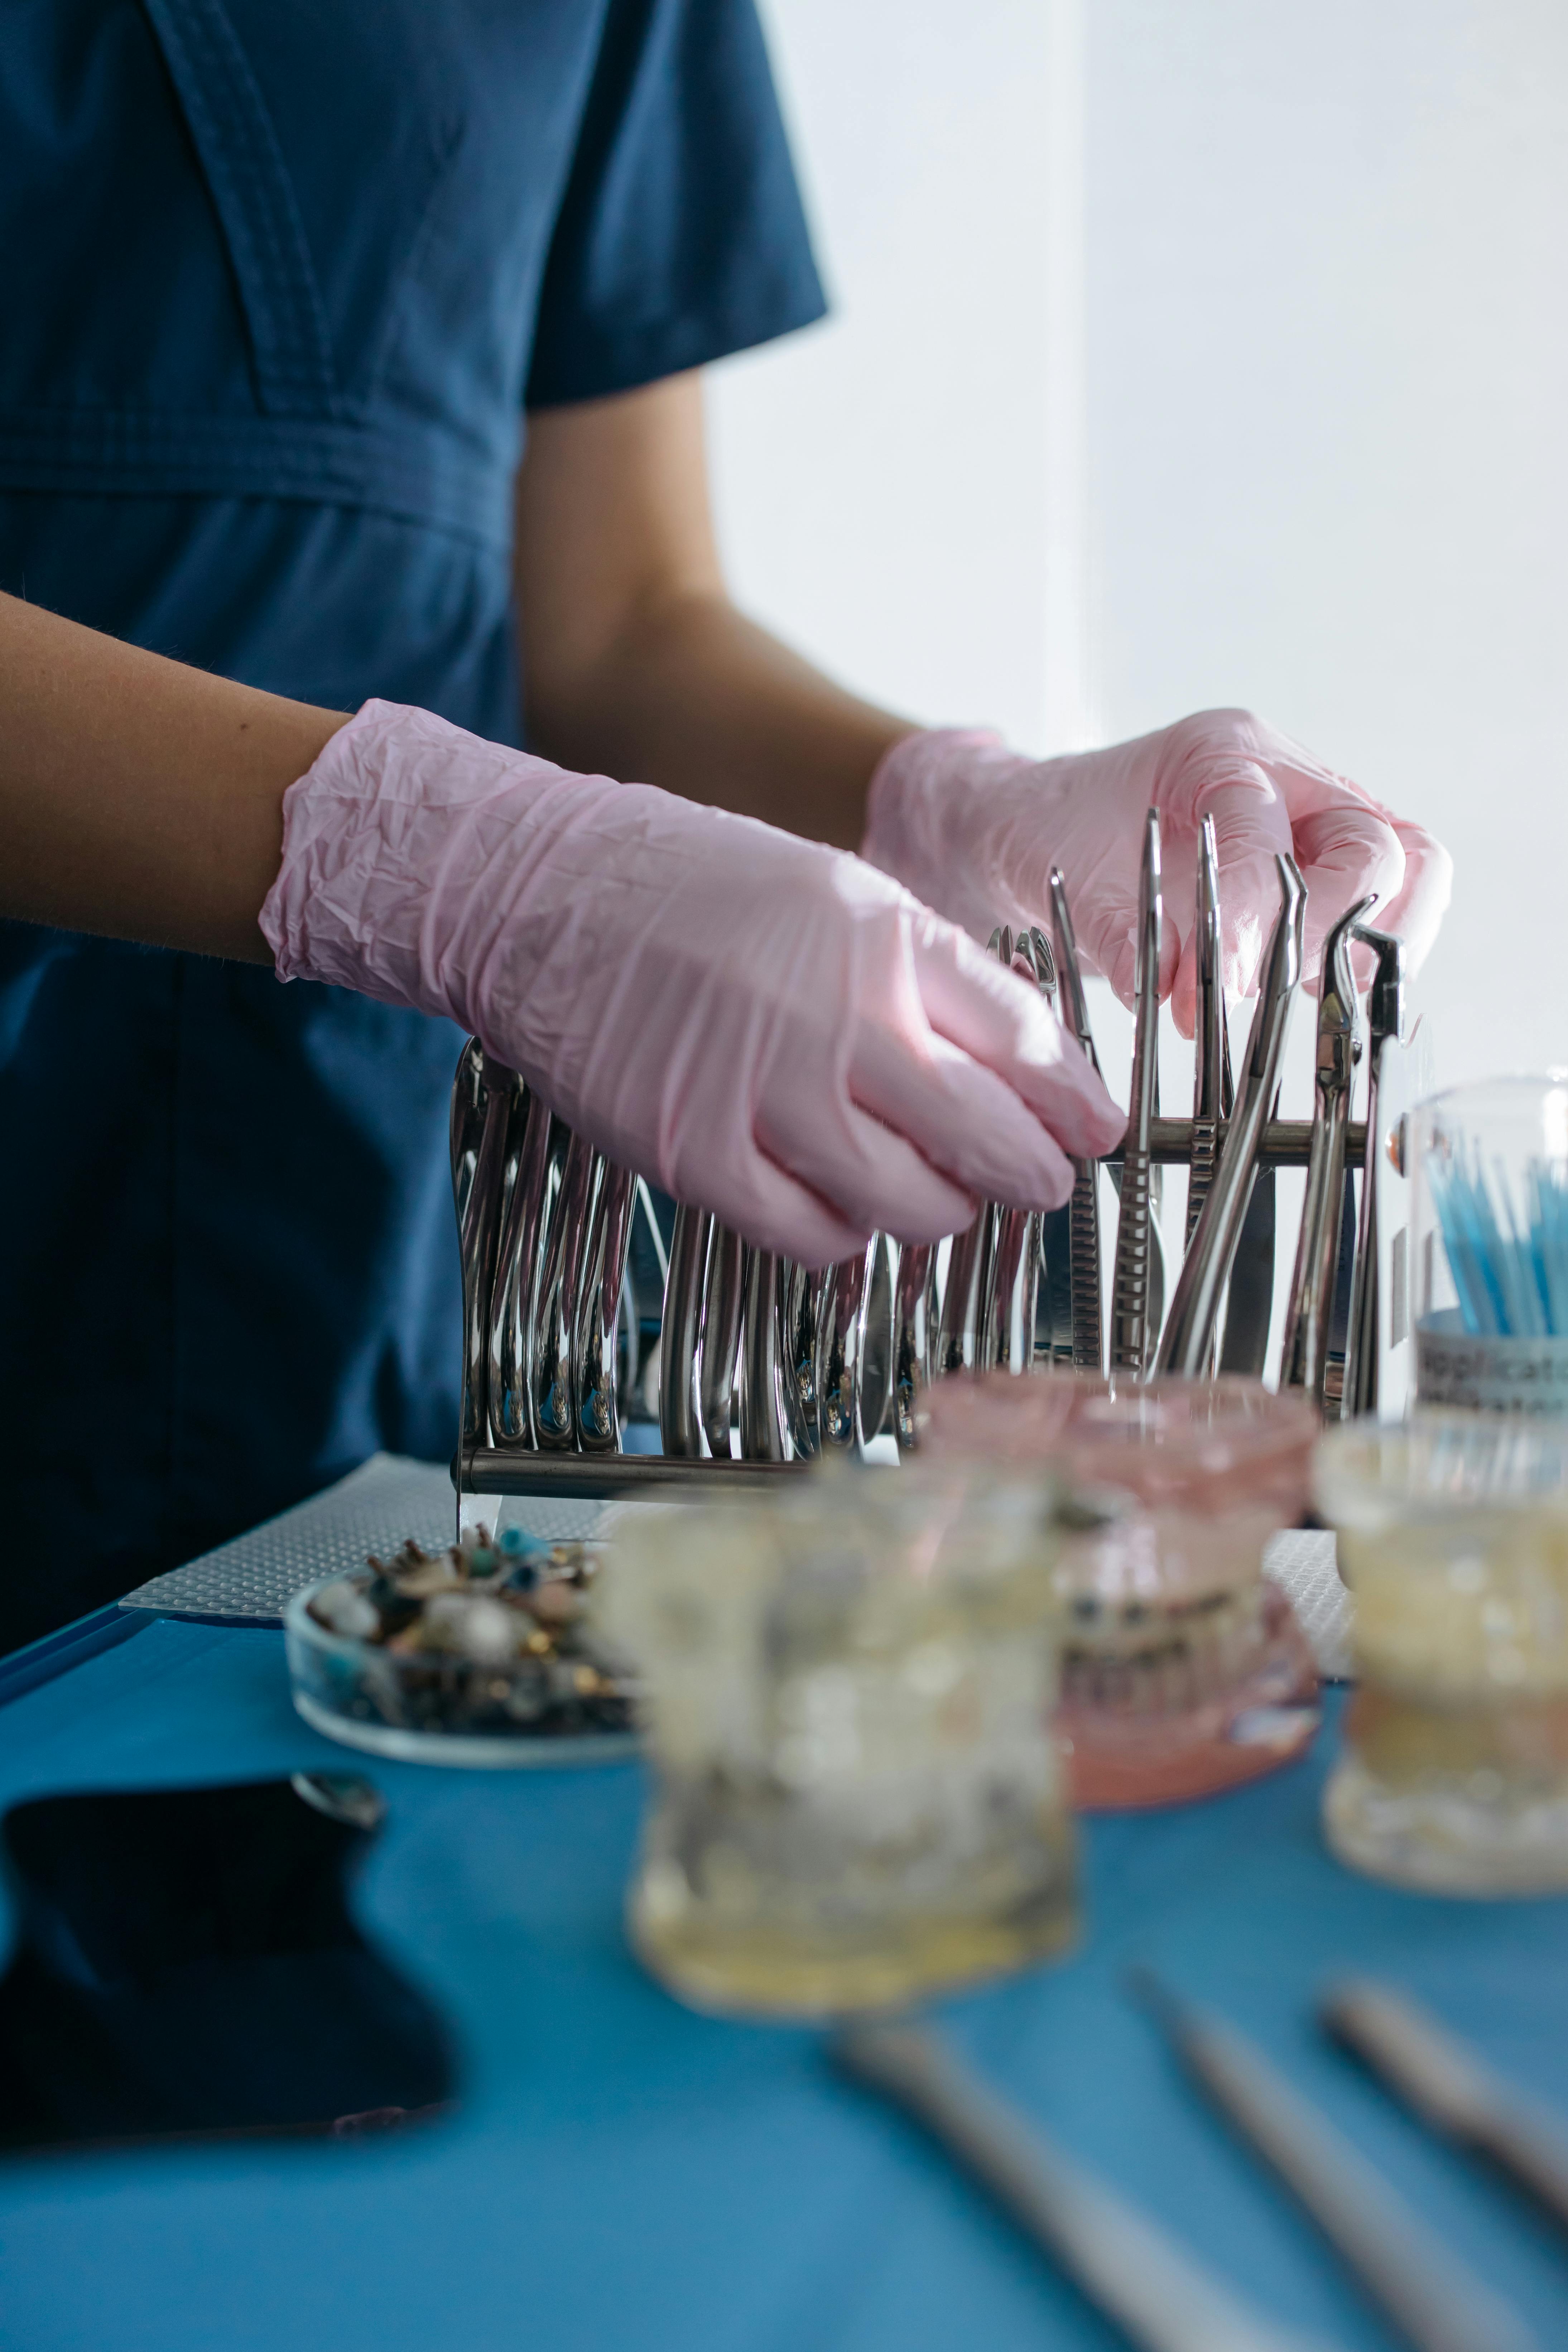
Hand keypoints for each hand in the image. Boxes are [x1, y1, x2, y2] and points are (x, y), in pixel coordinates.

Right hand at [260, 701, 1124, 1265]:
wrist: (544, 897)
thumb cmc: (703, 894)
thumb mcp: (842, 894)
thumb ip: (935, 978)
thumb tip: (1033, 1069)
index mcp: (885, 941)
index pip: (1028, 1045)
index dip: (1076, 1103)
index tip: (1094, 1129)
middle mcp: (836, 1020)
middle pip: (989, 1141)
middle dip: (1032, 1174)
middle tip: (1035, 1180)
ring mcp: (764, 1096)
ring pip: (914, 1207)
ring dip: (938, 1209)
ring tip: (927, 1187)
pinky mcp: (698, 1157)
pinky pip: (817, 1239)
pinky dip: (844, 1234)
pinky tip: (836, 1201)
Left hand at [861, 708, 1451, 1033]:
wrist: (1048, 830)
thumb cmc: (1057, 839)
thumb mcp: (1066, 882)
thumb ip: (1122, 935)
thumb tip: (1174, 992)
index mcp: (1225, 755)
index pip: (1275, 831)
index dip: (1257, 915)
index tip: (1220, 982)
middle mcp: (1292, 780)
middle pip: (1386, 848)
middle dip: (1339, 929)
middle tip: (1270, 985)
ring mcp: (1323, 825)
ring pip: (1412, 877)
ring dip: (1368, 947)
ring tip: (1297, 990)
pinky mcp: (1330, 873)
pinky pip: (1390, 914)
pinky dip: (1362, 961)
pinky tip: (1303, 991)